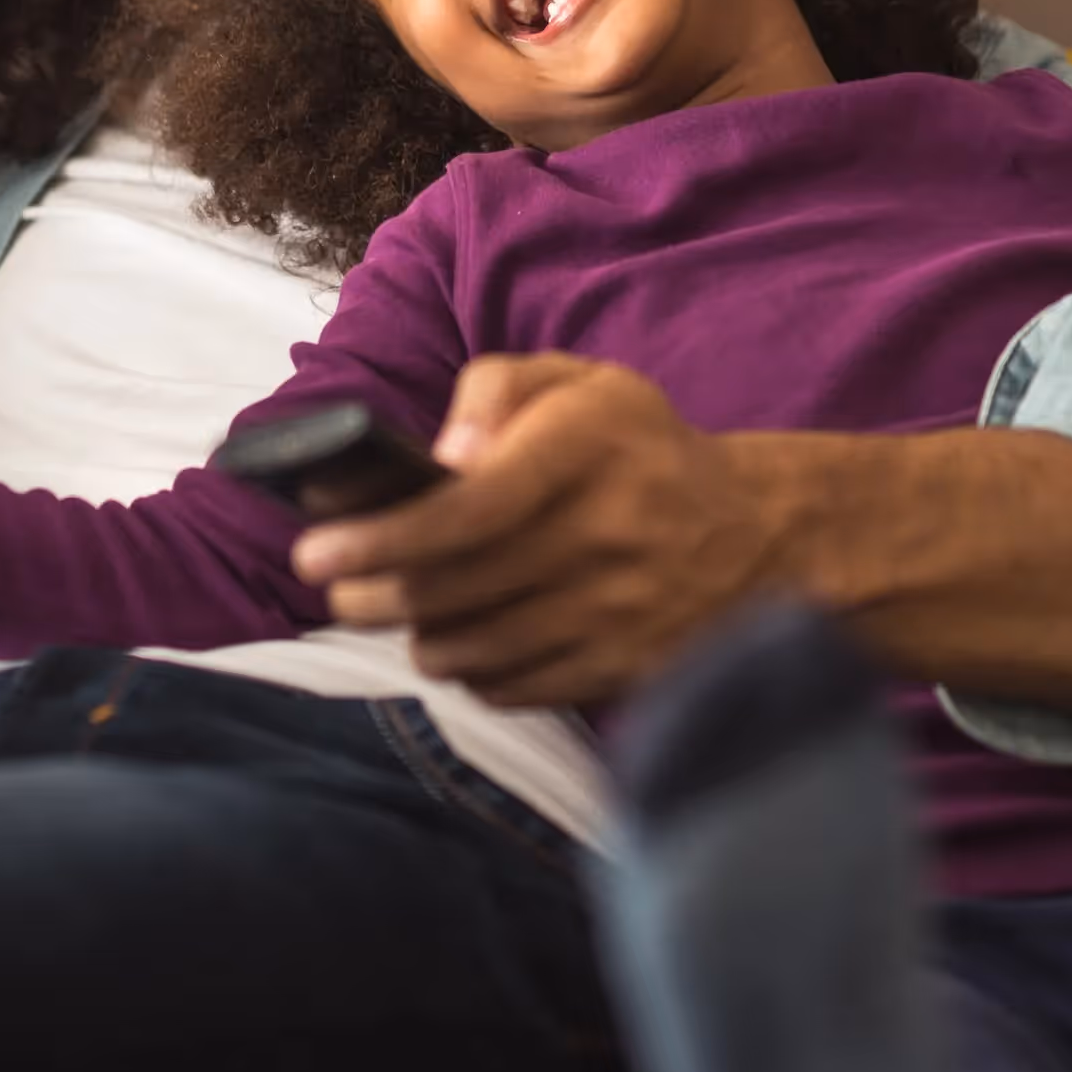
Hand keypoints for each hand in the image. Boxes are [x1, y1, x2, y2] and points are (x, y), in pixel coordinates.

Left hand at [292, 355, 786, 708]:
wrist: (757, 534)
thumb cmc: (637, 448)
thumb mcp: (579, 383)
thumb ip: (495, 390)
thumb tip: (441, 458)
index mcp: (589, 448)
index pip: (469, 508)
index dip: (382, 536)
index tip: (314, 552)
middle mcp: (608, 533)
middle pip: (454, 587)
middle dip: (372, 595)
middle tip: (338, 588)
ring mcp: (619, 611)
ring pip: (475, 648)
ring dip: (416, 636)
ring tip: (398, 612)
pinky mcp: (623, 668)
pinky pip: (514, 689)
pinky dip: (472, 672)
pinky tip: (465, 640)